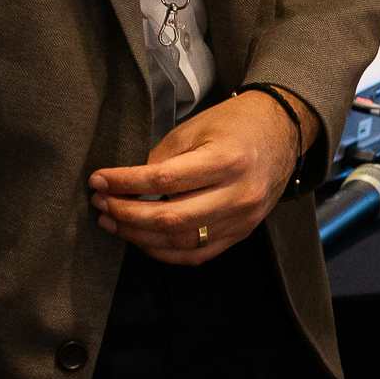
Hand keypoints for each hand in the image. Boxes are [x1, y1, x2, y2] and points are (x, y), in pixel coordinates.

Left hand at [89, 90, 305, 264]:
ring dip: (139, 236)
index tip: (98, 180)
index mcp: (226, 160)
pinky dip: (164, 252)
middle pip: (170, 218)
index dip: (125, 183)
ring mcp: (242, 218)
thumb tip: (127, 187)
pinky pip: (197, 254)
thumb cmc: (234, 124)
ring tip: (112, 223)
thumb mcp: (195, 128)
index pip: (163, 181)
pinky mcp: (242, 232)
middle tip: (100, 204)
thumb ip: (162, 158)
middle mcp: (237, 194)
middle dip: (126, 214)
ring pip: (180, 242)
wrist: (281, 132)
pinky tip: (142, 239)